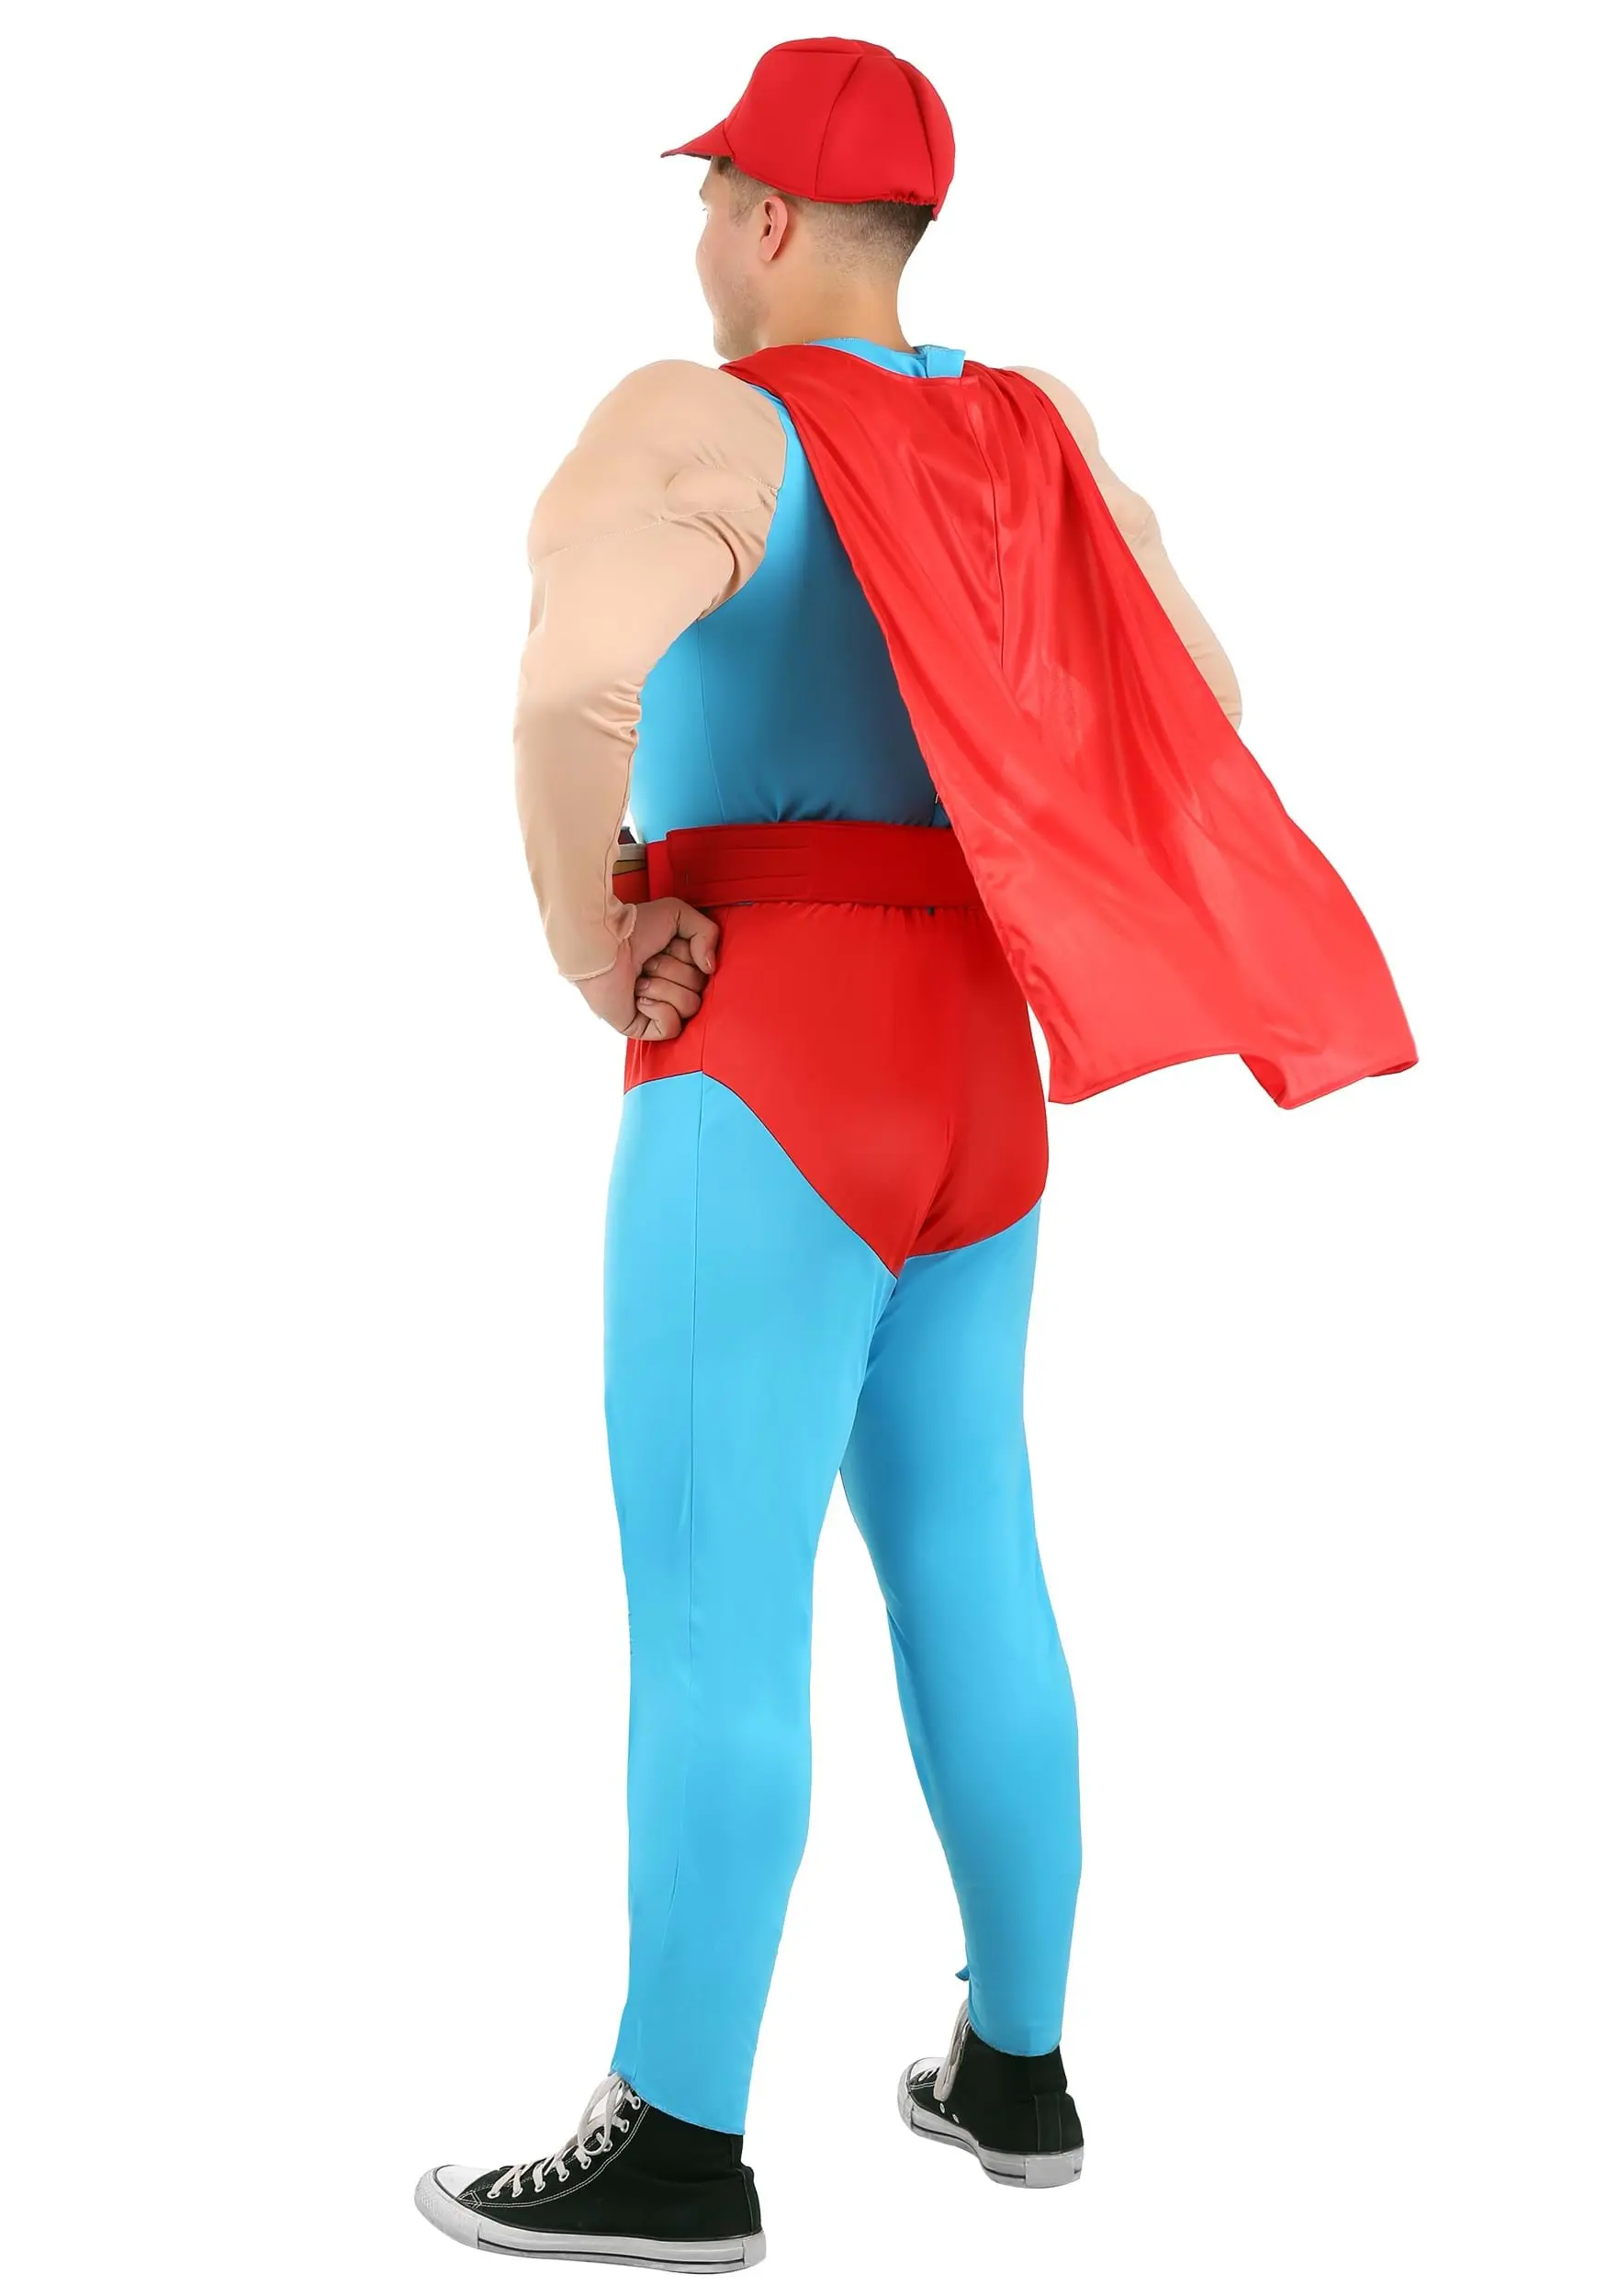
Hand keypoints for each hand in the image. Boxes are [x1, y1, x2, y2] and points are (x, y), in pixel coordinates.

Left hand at [575, 897, 720, 1037]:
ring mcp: (656, 1009)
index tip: (666, 946)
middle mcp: (670, 987)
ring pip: (689, 1007)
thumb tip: (711, 968)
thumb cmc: (633, 927)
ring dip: (663, 987)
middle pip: (700, 990)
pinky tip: (639, 998)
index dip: (689, 957)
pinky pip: (671, 1028)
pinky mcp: (642, 1027)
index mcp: (679, 965)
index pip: (706, 973)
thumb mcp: (678, 914)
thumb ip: (708, 932)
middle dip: (673, 971)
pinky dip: (658, 1010)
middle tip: (647, 962)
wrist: (602, 942)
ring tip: (640, 978)